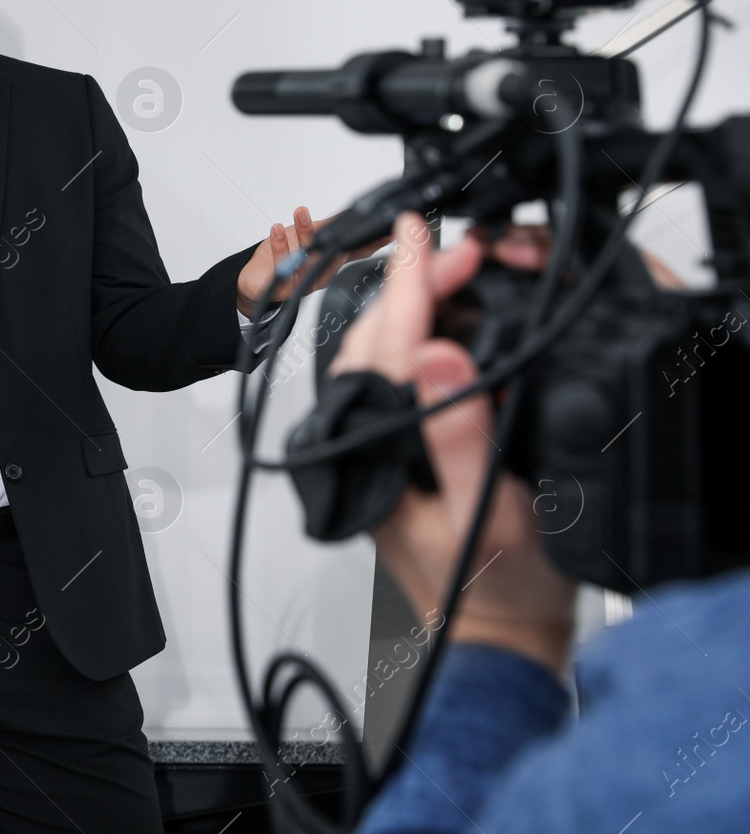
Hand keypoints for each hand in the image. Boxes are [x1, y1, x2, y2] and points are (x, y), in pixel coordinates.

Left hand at [235, 206, 383, 318]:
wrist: (255, 279)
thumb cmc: (282, 258)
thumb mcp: (308, 236)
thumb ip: (328, 227)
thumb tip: (350, 215)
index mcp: (329, 262)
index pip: (356, 252)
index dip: (373, 243)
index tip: (386, 233)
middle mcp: (319, 273)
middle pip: (335, 257)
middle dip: (340, 239)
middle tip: (340, 222)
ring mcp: (302, 280)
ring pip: (309, 259)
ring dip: (305, 233)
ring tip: (300, 213)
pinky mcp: (282, 285)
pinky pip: (283, 264)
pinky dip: (280, 245)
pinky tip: (277, 230)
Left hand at [329, 213, 576, 673]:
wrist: (495, 631)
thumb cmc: (490, 583)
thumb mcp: (482, 511)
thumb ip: (457, 437)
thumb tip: (437, 356)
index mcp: (378, 448)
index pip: (389, 346)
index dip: (409, 281)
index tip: (422, 230)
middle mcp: (365, 441)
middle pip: (375, 340)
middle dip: (410, 283)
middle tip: (454, 246)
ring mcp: (376, 443)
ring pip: (376, 354)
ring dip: (407, 306)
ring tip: (444, 270)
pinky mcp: (395, 447)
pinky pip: (392, 377)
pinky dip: (412, 338)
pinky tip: (435, 322)